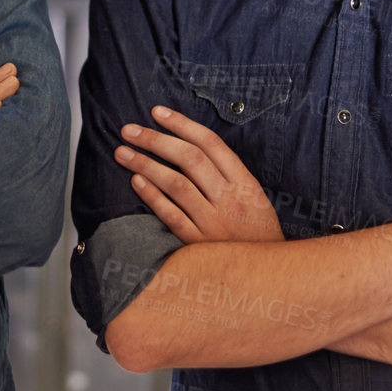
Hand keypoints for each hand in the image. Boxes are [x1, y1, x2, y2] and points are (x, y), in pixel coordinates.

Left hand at [115, 105, 283, 243]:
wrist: (269, 277)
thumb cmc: (256, 234)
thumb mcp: (254, 199)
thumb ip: (227, 175)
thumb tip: (189, 146)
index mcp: (245, 183)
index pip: (210, 143)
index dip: (181, 124)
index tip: (157, 112)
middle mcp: (230, 199)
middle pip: (189, 158)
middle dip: (155, 140)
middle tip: (129, 130)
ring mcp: (214, 222)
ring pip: (175, 184)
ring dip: (145, 164)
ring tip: (122, 152)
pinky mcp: (198, 244)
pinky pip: (171, 215)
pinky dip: (152, 196)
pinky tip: (135, 181)